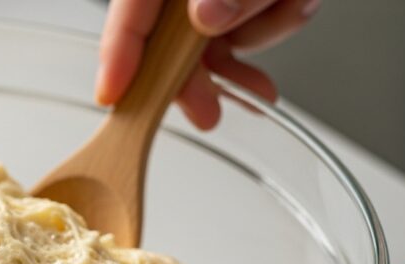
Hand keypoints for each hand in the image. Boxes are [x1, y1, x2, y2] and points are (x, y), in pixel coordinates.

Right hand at [97, 0, 321, 128]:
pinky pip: (259, 24)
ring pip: (220, 36)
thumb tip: (206, 15)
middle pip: (169, 36)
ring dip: (258, 33)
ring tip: (289, 1)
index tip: (115, 95)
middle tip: (208, 111)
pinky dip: (282, 17)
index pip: (129, 10)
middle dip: (197, 74)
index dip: (118, 54)